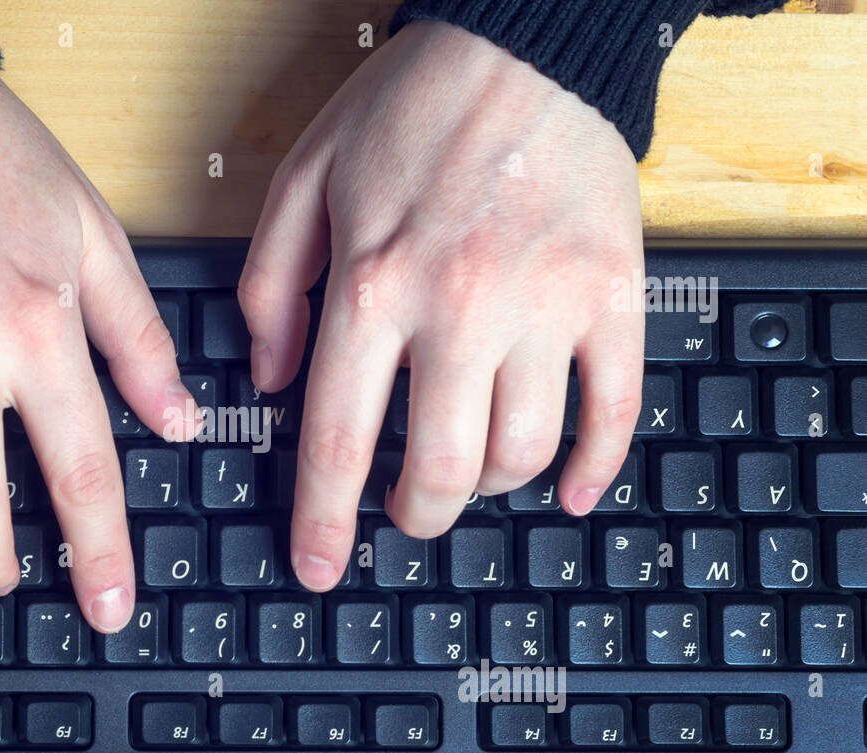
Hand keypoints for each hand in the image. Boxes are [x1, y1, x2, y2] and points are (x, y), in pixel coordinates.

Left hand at [238, 20, 644, 590]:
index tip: (319, 568)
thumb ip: (270, 287)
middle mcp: (461, 308)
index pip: (340, 439)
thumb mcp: (303, 181)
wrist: (528, 39)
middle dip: (416, 515)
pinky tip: (569, 493)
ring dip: (492, 490)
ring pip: (525, 451)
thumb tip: (267, 381)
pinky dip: (594, 469)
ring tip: (471, 478)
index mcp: (374, 284)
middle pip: (443, 468)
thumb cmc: (411, 107)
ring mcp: (547, 306)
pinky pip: (616, 410)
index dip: (325, 520)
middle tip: (404, 515)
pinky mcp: (613, 296)